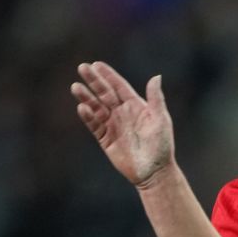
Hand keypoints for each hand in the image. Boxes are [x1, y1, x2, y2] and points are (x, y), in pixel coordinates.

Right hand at [72, 61, 173, 188]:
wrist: (154, 171)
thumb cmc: (161, 145)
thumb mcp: (161, 120)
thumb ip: (156, 99)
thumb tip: (156, 76)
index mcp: (135, 106)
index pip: (119, 86)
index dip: (108, 75)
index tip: (96, 64)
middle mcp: (122, 113)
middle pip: (104, 93)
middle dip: (94, 81)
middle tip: (81, 67)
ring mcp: (113, 126)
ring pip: (96, 107)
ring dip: (86, 97)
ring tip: (75, 87)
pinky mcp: (106, 139)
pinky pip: (95, 126)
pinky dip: (88, 117)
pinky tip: (82, 108)